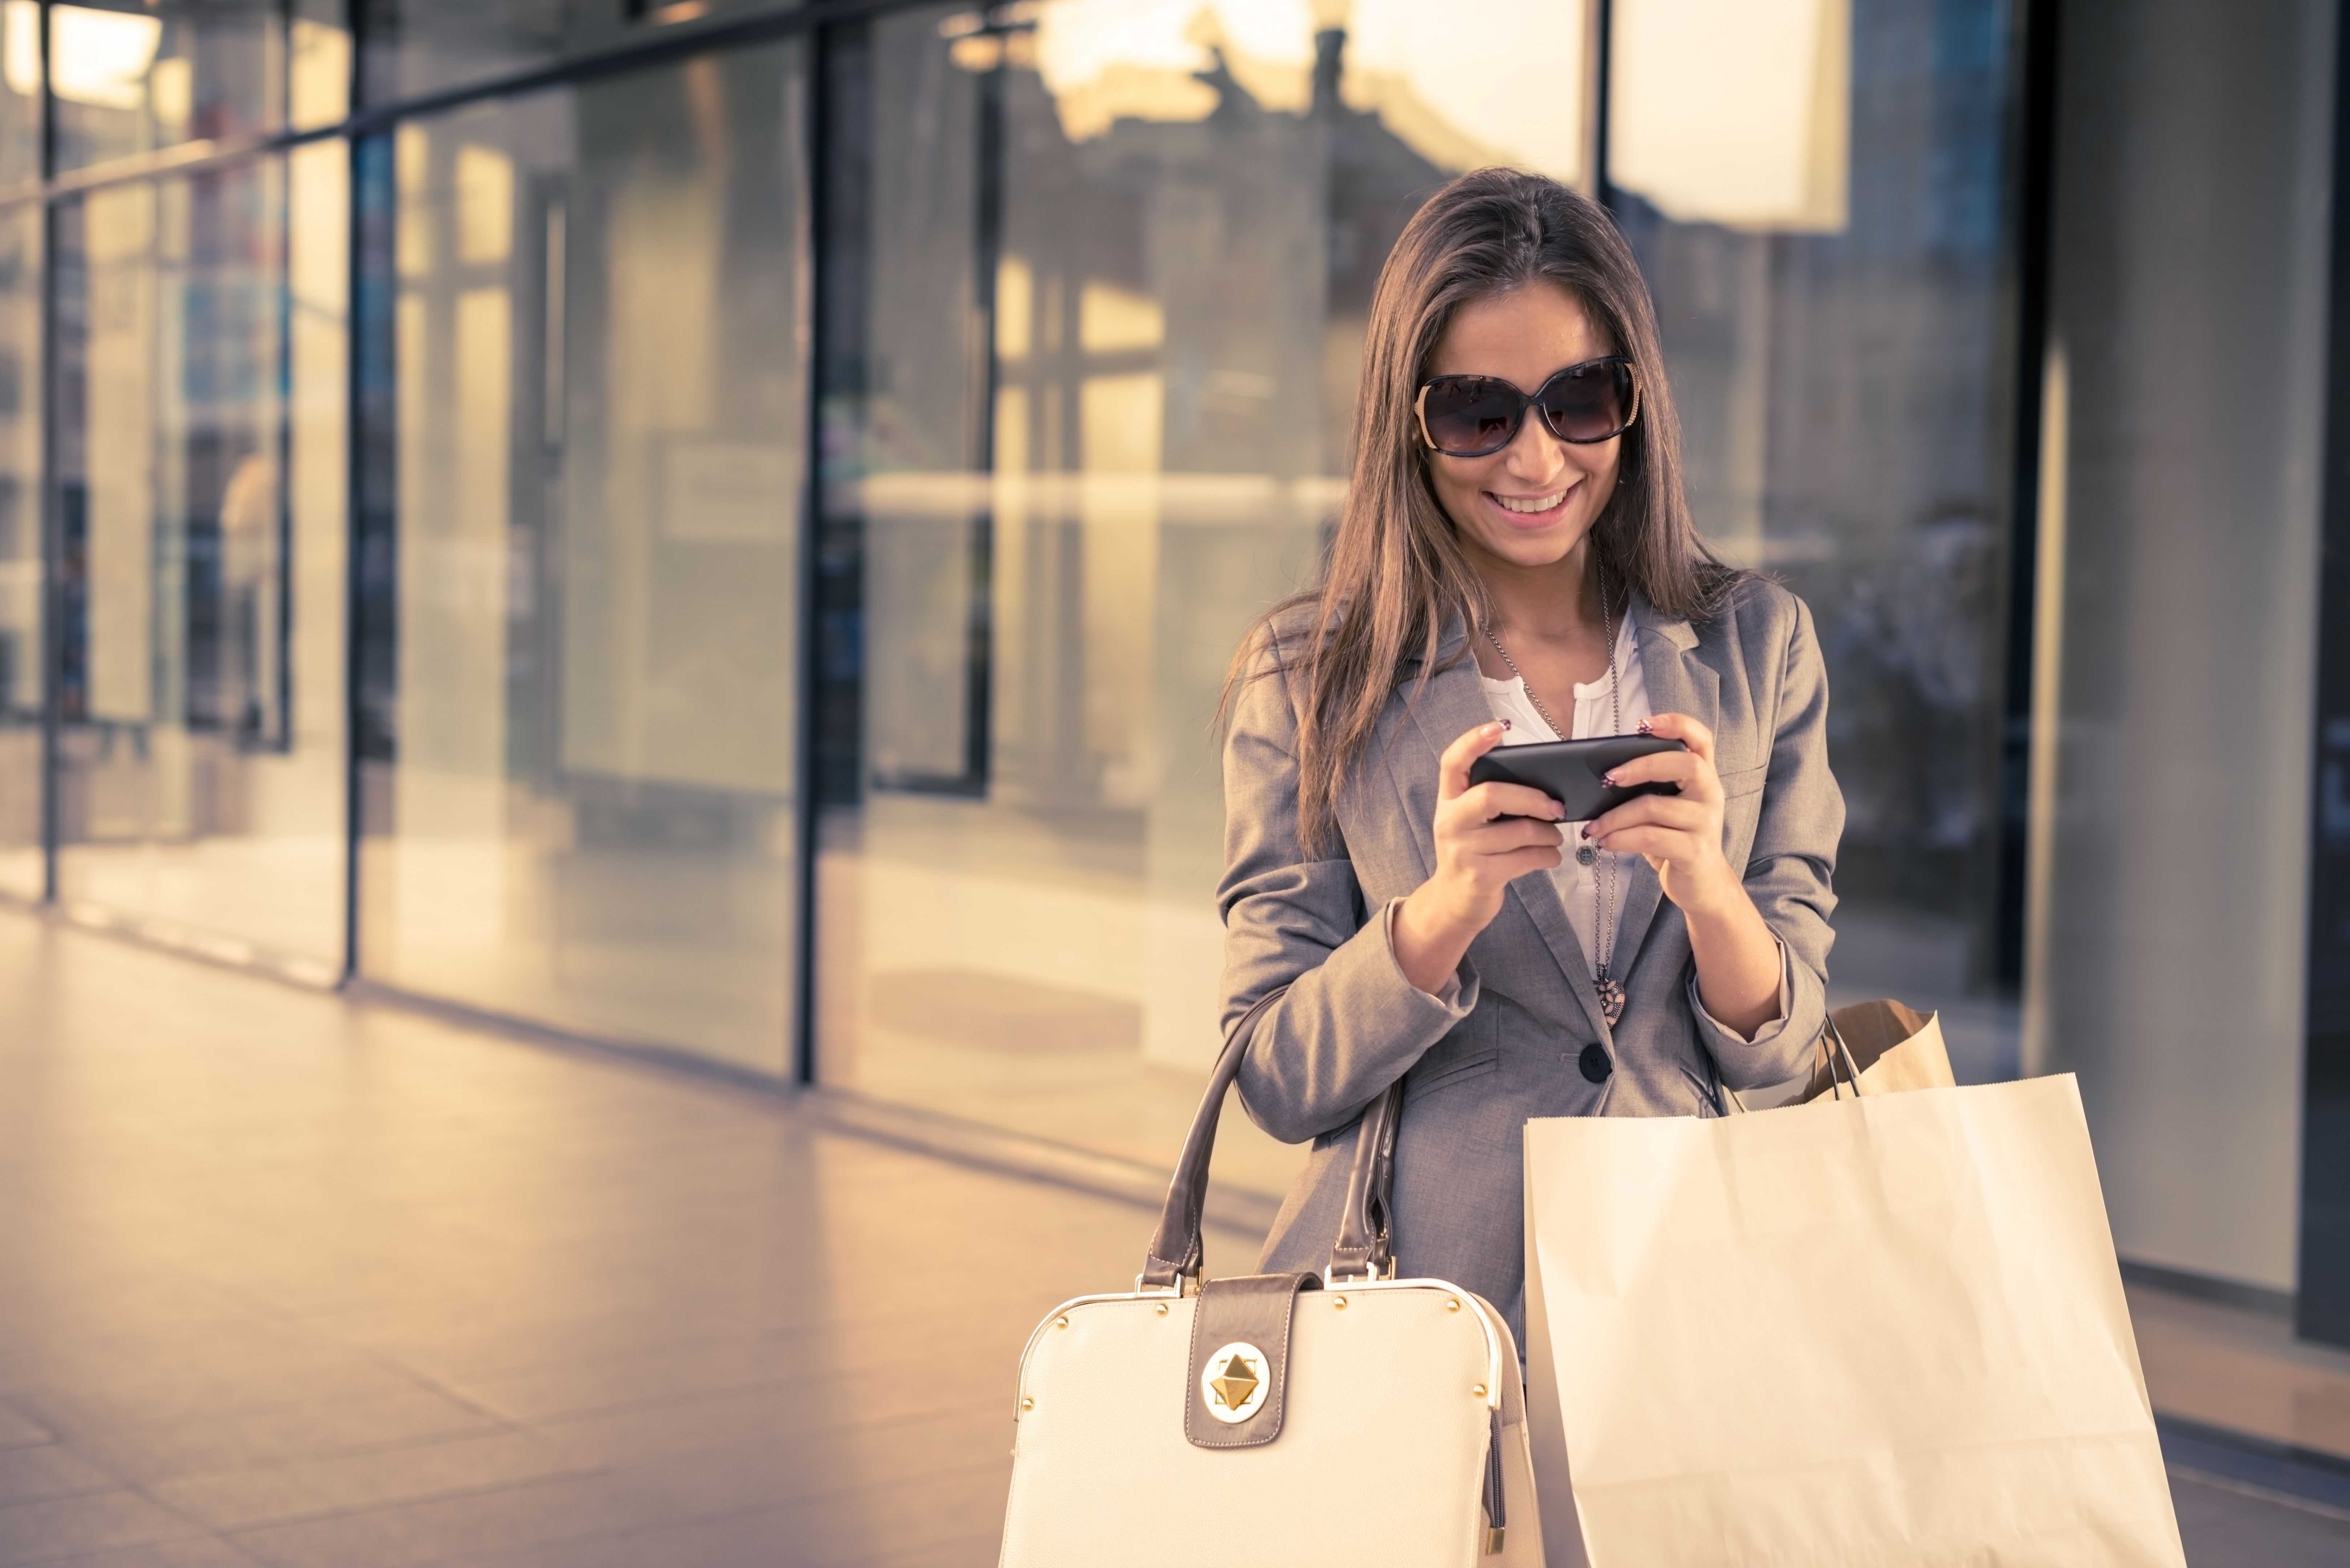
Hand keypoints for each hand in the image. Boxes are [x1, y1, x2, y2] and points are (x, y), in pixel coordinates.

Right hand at [1392, 722, 1565, 993]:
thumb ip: (1491, 798)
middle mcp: (1449, 822)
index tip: (1499, 726)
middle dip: (1533, 798)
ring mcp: (1462, 850)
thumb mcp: (1470, 821)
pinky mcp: (1480, 876)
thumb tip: (1545, 784)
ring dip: (1549, 834)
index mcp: (1447, 800)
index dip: (1473, 741)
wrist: (1454, 902)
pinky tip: (1551, 856)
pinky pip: (1527, 858)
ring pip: (1519, 831)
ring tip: (1554, 836)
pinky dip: (1548, 856)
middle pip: (1492, 795)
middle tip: (1557, 807)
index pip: (1452, 762)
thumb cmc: (1474, 851)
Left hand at [1590, 712, 1780, 1035]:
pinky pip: (1653, 839)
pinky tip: (1597, 843)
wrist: (1702, 894)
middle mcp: (1711, 796)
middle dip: (1640, 765)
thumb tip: (1592, 771)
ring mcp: (1706, 826)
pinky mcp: (1693, 856)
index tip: (1642, 720)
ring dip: (1618, 813)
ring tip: (1589, 824)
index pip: (1698, 735)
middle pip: (1684, 763)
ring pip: (1660, 807)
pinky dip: (1621, 838)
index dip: (1674, 722)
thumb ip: (1641, 787)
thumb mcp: (1660, 810)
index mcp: (1702, 778)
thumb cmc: (1673, 844)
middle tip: (1603, 774)